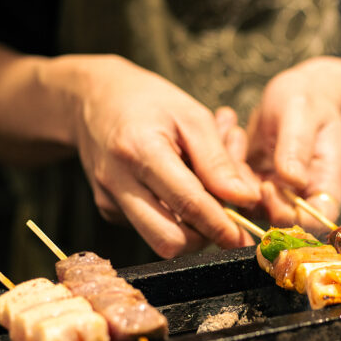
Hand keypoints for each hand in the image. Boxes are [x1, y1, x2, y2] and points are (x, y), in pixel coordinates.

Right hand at [52, 55, 259, 256]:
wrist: (93, 99)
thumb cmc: (149, 102)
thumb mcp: (192, 116)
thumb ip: (219, 161)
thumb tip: (247, 198)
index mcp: (140, 151)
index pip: (188, 204)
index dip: (221, 226)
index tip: (243, 237)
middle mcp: (119, 182)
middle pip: (169, 241)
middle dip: (205, 237)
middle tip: (227, 217)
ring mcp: (110, 200)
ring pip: (162, 239)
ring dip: (194, 225)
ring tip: (207, 188)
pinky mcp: (110, 210)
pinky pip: (152, 226)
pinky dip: (178, 215)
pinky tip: (185, 184)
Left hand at [246, 56, 340, 231]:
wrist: (296, 91)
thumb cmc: (307, 99)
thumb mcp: (302, 115)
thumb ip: (297, 147)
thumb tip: (292, 180)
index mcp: (325, 185)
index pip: (312, 223)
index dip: (287, 215)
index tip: (268, 187)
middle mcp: (301, 196)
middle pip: (275, 220)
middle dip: (250, 195)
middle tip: (240, 162)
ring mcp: (277, 192)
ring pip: (248, 205)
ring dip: (235, 177)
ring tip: (237, 135)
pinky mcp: (254, 183)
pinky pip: (233, 188)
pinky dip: (227, 164)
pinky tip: (231, 131)